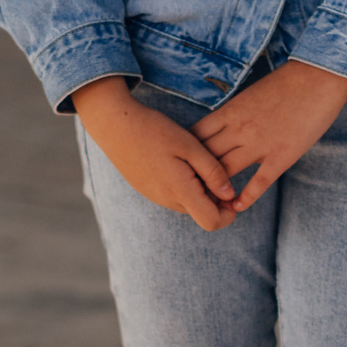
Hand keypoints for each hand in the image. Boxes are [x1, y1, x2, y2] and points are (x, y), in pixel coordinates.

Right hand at [75, 75, 237, 230]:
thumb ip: (213, 171)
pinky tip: (177, 159)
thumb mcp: (191, 146)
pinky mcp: (148, 190)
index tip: (232, 194)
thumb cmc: (154, 131)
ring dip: (198, 189)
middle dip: (214, 197)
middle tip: (213, 167)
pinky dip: (183, 184)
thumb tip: (229, 194)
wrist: (115, 125)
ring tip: (193, 159)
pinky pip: (173, 194)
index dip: (228, 214)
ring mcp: (156, 197)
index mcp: (180, 191)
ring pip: (188, 203)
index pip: (212, 221)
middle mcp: (168, 200)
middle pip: (201, 212)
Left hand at [194, 61, 346, 212]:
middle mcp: (239, 128)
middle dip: (194, 175)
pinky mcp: (281, 155)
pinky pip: (258, 182)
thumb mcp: (250, 95)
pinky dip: (246, 197)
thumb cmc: (286, 83)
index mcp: (230, 111)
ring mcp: (259, 143)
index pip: (196, 136)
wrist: (318, 77)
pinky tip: (237, 207)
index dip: (186, 153)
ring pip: (225, 171)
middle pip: (205, 157)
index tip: (183, 166)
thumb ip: (235, 114)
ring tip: (209, 203)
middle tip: (188, 191)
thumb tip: (222, 128)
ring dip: (215, 189)